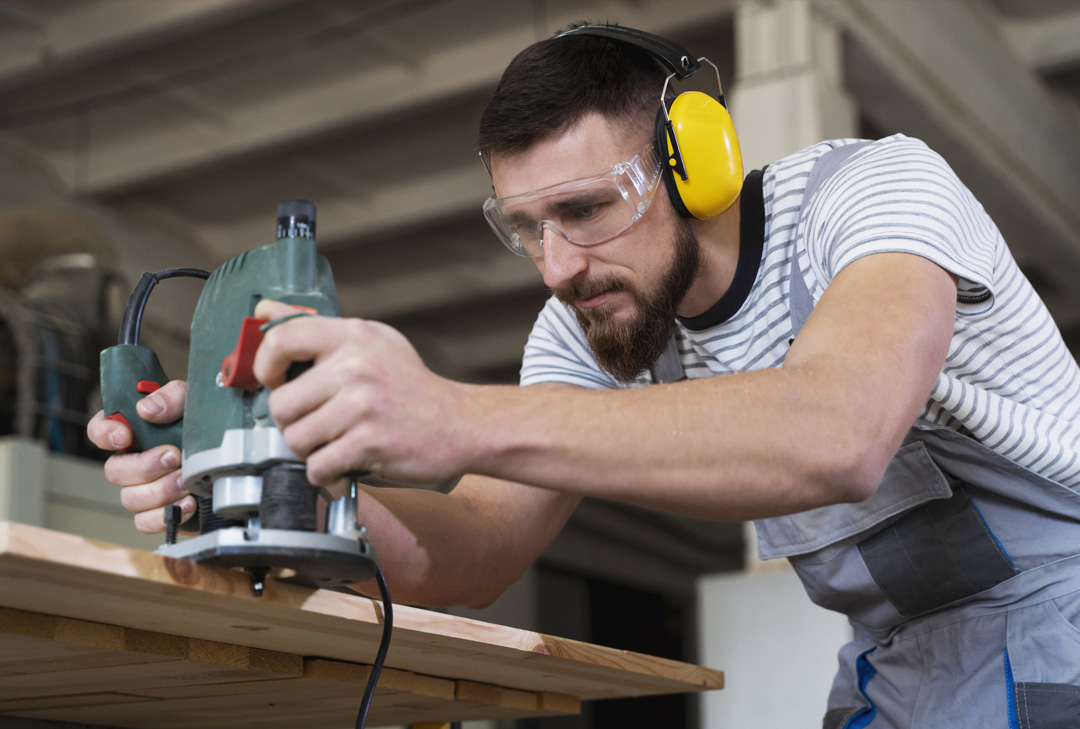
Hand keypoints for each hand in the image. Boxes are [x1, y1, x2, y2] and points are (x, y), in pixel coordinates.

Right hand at [86, 380, 196, 532]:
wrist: (234, 454)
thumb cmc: (207, 423)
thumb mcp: (193, 400)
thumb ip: (171, 397)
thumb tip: (147, 409)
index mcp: (134, 430)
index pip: (100, 430)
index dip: (105, 434)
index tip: (125, 436)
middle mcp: (134, 460)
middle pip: (114, 471)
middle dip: (144, 467)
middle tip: (174, 457)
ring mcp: (145, 488)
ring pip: (130, 498)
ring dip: (160, 491)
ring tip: (187, 482)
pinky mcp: (160, 511)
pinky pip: (145, 522)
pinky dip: (165, 515)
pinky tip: (189, 503)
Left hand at [252, 300, 469, 489]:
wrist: (460, 424)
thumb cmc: (410, 386)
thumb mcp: (370, 342)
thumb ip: (316, 329)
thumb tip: (263, 312)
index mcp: (353, 336)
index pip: (281, 339)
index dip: (265, 366)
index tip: (277, 381)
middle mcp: (356, 367)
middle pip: (281, 403)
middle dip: (291, 422)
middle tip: (314, 423)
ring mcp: (362, 406)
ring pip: (295, 439)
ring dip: (309, 450)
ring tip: (333, 442)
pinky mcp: (369, 443)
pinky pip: (317, 466)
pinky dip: (325, 473)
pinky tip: (344, 462)